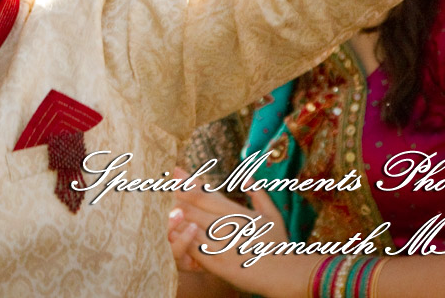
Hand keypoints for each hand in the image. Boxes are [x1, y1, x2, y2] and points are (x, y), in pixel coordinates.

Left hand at [172, 186, 309, 297]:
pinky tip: (167, 232)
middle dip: (176, 195)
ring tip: (159, 206)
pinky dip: (179, 239)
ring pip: (189, 224)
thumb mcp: (273, 215)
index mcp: (237, 212)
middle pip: (193, 206)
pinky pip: (191, 247)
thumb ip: (259, 194)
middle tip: (159, 186)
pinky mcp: (215, 262)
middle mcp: (227, 224)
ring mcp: (220, 243)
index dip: (189, 182)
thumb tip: (247, 176)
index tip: (175, 170)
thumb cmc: (279, 245)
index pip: (207, 194)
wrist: (285, 274)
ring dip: (174, 215)